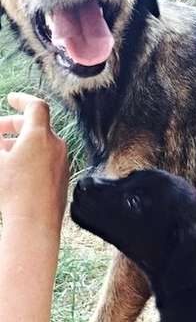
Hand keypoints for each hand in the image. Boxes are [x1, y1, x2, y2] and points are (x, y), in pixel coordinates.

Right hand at [0, 93, 68, 228]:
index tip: (11, 99)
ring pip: (41, 142)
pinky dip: (31, 154)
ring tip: (1, 150)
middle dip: (13, 124)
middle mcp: (56, 145)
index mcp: (41, 136)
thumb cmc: (12, 191)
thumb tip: (0, 142)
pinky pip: (47, 157)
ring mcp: (62, 160)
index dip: (22, 100)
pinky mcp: (63, 174)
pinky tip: (15, 166)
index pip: (36, 106)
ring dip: (20, 141)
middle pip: (36, 125)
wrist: (35, 222)